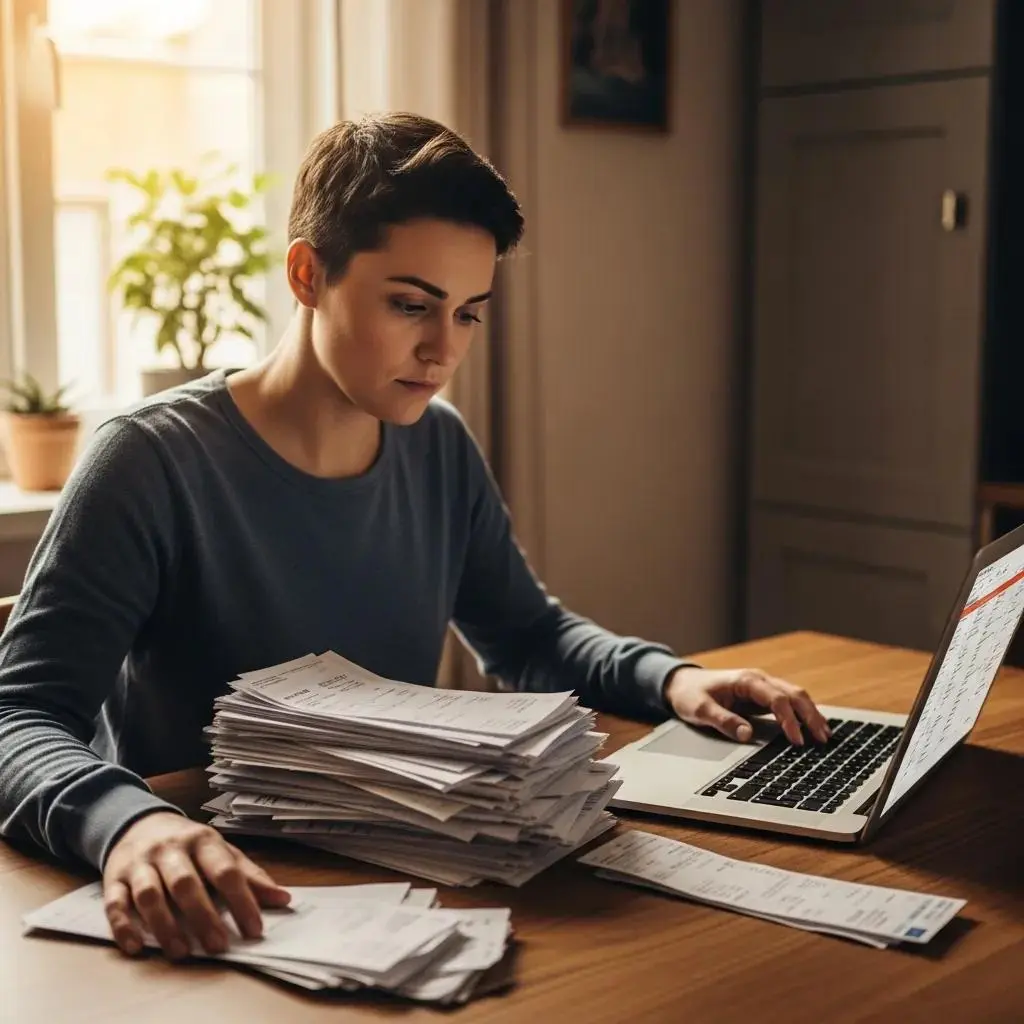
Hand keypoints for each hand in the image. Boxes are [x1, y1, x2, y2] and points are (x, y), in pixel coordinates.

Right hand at [102, 811, 290, 959]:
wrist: (138, 822)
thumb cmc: (189, 845)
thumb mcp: (222, 851)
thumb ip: (250, 876)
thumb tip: (284, 899)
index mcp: (203, 840)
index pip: (225, 870)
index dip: (241, 901)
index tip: (254, 930)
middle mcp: (170, 850)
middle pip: (186, 884)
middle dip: (203, 917)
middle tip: (218, 946)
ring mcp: (140, 863)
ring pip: (150, 894)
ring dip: (165, 926)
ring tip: (182, 952)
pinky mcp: (114, 878)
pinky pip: (115, 904)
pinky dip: (124, 927)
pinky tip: (137, 947)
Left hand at [664, 666, 829, 745]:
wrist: (681, 682)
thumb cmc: (690, 694)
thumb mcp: (699, 709)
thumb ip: (722, 720)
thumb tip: (747, 735)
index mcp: (746, 680)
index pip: (776, 699)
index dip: (789, 720)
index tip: (797, 741)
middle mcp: (758, 680)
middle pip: (794, 694)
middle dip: (810, 716)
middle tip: (822, 740)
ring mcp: (762, 686)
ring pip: (795, 696)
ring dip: (811, 714)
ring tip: (825, 736)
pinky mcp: (762, 696)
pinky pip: (788, 702)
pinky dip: (803, 713)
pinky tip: (812, 727)